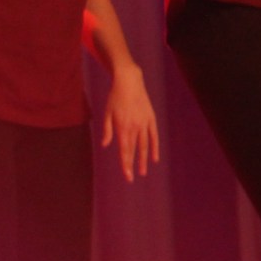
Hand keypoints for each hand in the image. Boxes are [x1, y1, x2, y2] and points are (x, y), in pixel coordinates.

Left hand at [100, 67, 159, 181]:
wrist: (129, 81)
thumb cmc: (114, 97)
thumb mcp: (107, 113)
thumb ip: (107, 130)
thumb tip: (105, 145)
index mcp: (122, 127)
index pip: (124, 150)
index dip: (126, 164)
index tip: (127, 176)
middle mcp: (134, 127)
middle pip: (134, 150)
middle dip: (133, 165)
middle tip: (133, 178)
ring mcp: (144, 123)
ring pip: (145, 145)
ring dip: (144, 159)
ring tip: (143, 172)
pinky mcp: (151, 119)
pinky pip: (154, 136)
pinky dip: (154, 147)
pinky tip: (155, 158)